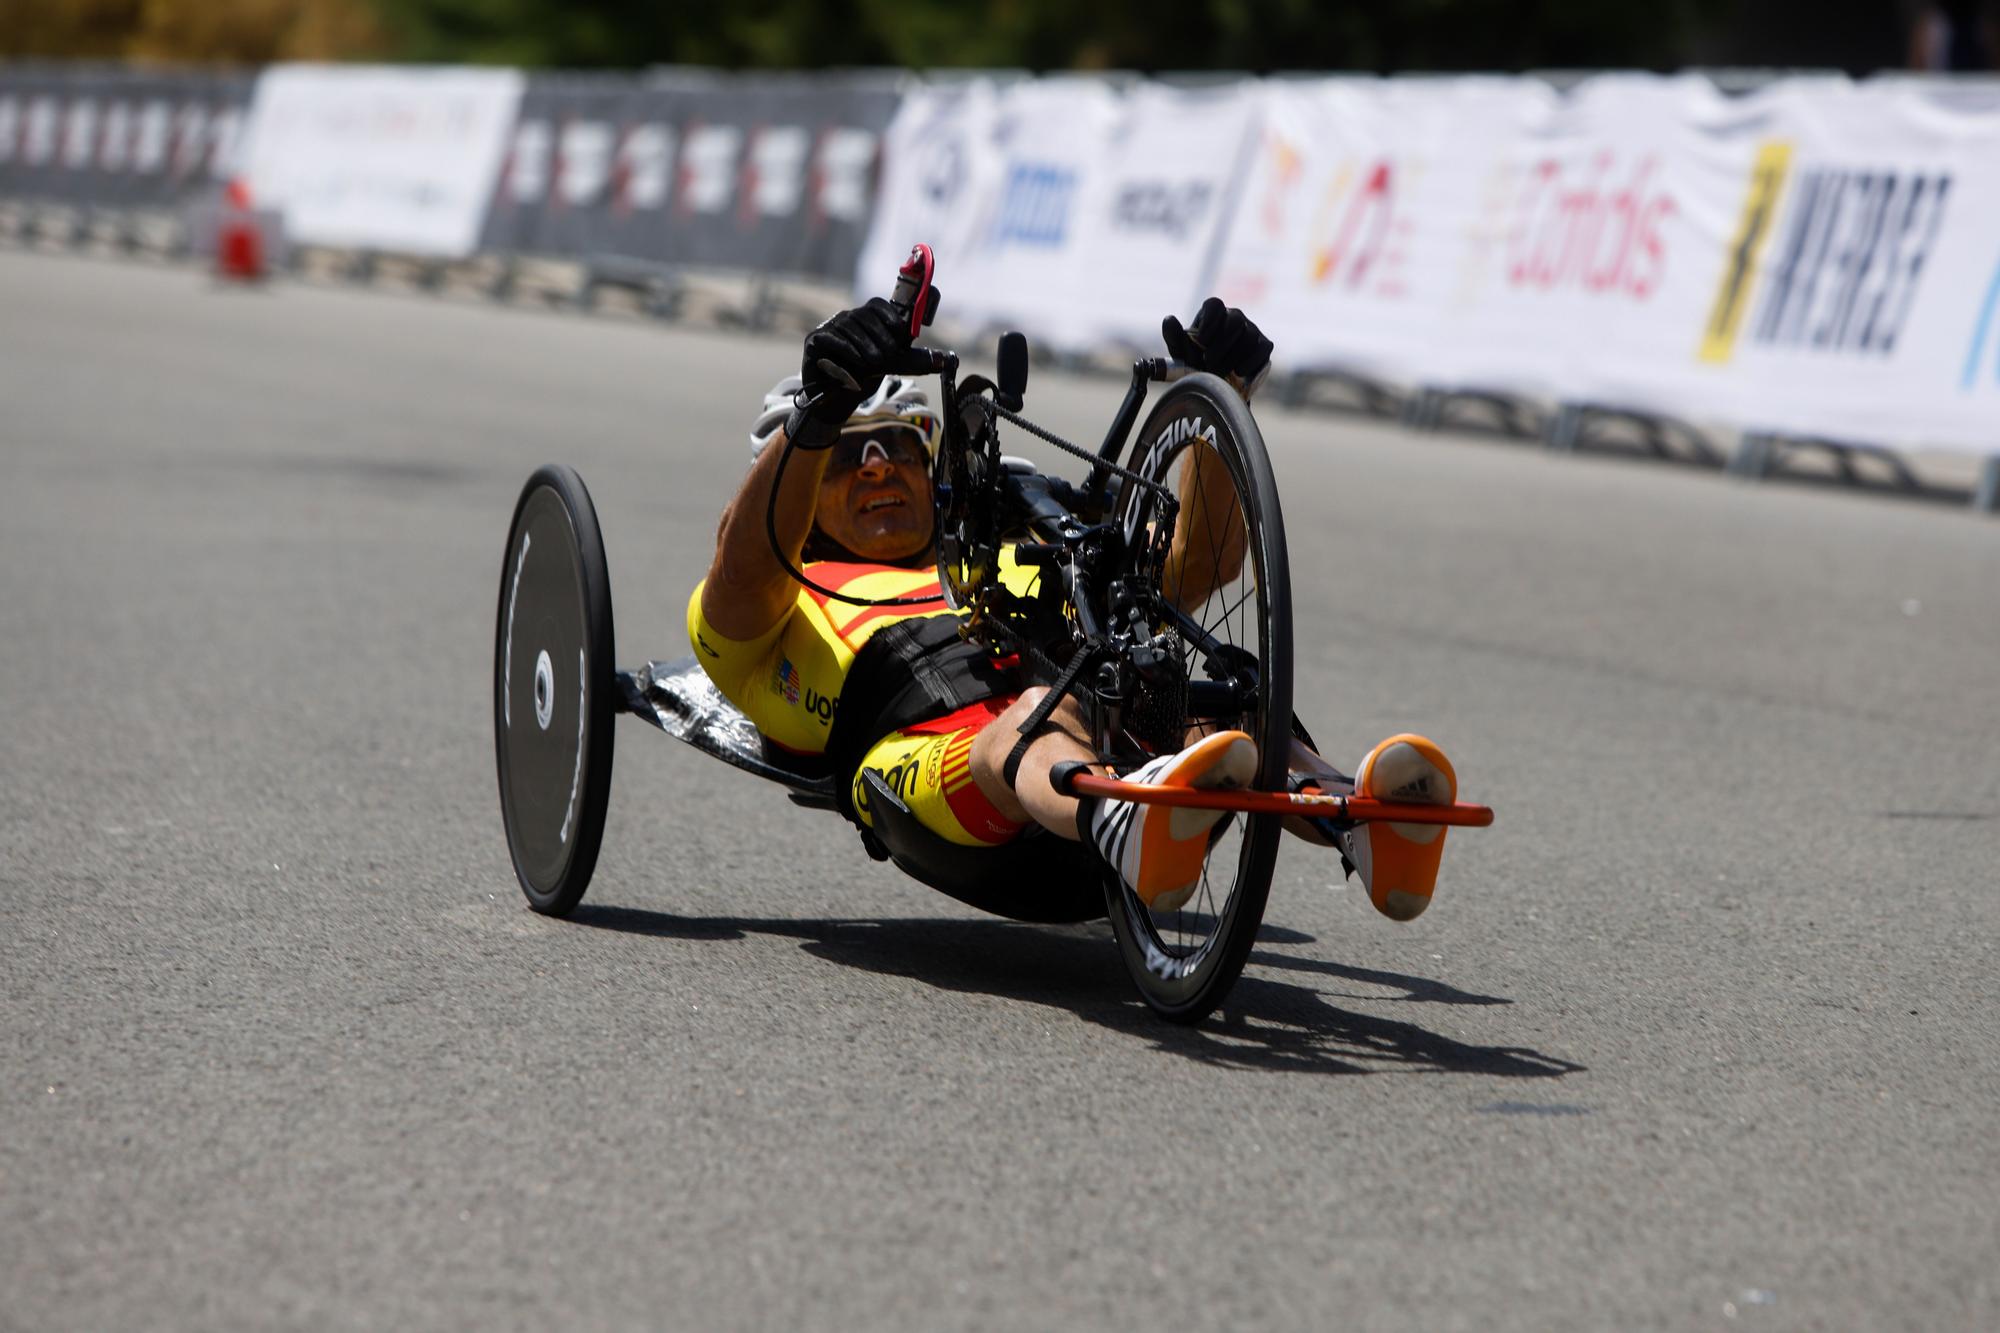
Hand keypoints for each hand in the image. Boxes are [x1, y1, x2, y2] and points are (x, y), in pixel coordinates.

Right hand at [788, 297, 935, 445]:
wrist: (836, 401)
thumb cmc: (863, 378)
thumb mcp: (890, 366)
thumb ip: (910, 359)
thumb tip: (944, 361)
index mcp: (864, 319)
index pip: (877, 305)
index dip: (890, 316)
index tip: (901, 333)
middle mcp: (845, 318)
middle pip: (865, 315)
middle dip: (880, 336)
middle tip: (889, 356)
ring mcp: (828, 327)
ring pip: (849, 327)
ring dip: (865, 346)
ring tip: (875, 364)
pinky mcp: (814, 341)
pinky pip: (832, 338)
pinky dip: (846, 350)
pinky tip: (857, 364)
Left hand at [1162, 298, 1272, 398]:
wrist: (1217, 384)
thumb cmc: (1196, 363)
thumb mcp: (1181, 353)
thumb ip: (1174, 336)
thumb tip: (1169, 319)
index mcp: (1213, 314)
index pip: (1214, 304)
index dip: (1209, 320)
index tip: (1201, 341)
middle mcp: (1234, 317)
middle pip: (1235, 320)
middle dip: (1221, 344)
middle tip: (1208, 363)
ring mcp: (1251, 330)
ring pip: (1249, 335)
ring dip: (1233, 356)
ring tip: (1219, 373)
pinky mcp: (1264, 345)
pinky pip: (1262, 348)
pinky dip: (1250, 361)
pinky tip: (1238, 372)